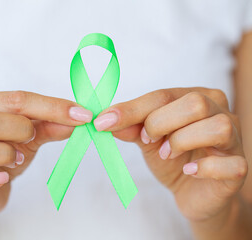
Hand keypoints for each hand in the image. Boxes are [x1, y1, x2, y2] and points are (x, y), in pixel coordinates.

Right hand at [0, 91, 91, 217]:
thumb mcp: (26, 138)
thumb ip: (48, 126)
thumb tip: (77, 118)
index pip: (14, 99)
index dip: (51, 107)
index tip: (82, 115)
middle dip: (19, 130)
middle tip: (30, 141)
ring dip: (3, 154)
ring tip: (16, 160)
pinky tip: (1, 179)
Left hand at [93, 88, 246, 220]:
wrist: (191, 192)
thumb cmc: (172, 159)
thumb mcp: (147, 140)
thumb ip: (131, 127)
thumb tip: (106, 120)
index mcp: (196, 98)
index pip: (164, 95)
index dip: (132, 109)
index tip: (104, 122)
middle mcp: (220, 112)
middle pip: (195, 104)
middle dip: (161, 123)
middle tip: (149, 141)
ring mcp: (234, 140)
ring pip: (216, 127)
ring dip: (182, 142)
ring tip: (167, 154)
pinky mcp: (238, 168)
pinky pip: (228, 164)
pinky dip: (203, 168)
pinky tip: (189, 172)